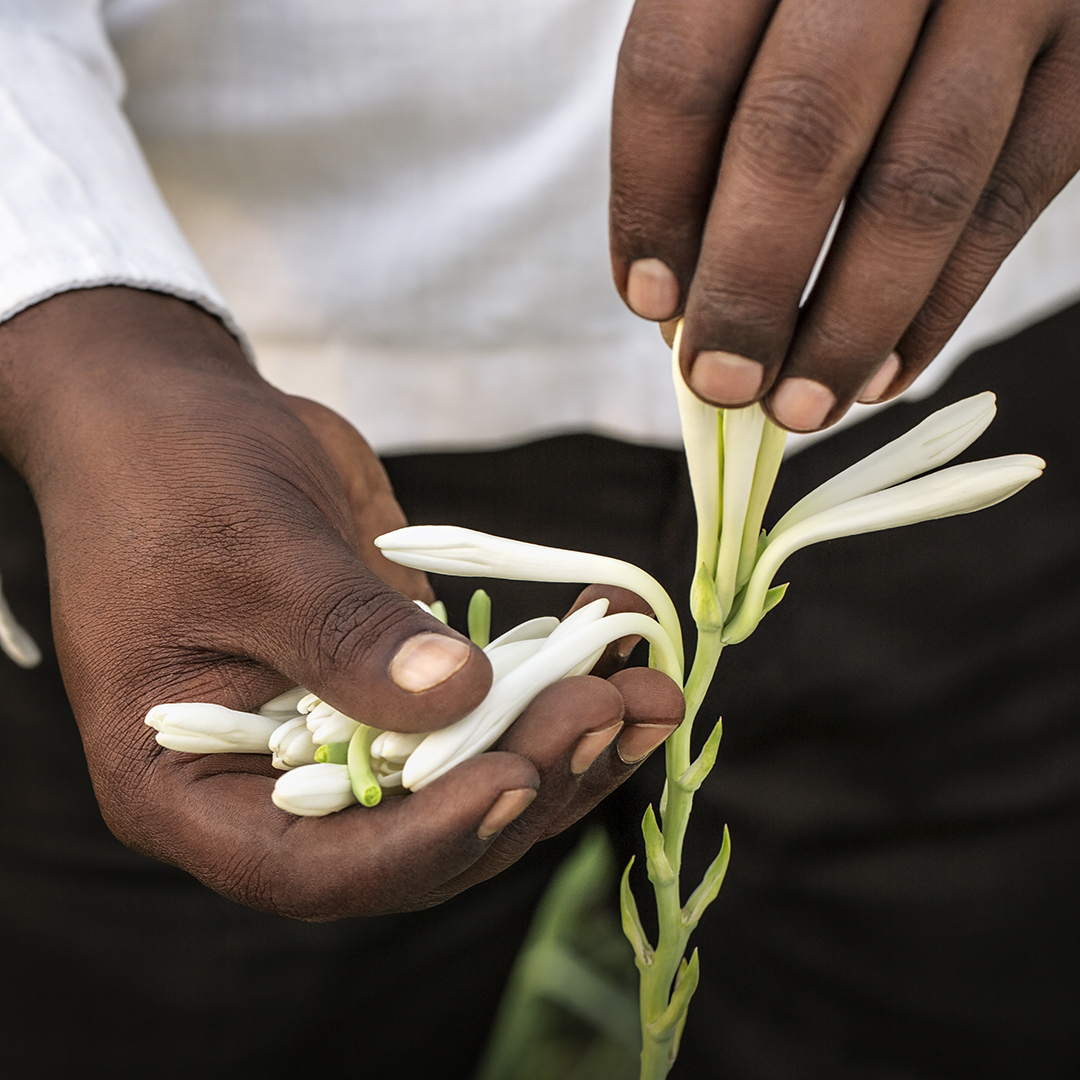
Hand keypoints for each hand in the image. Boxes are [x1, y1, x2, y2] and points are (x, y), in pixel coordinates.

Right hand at [0, 287, 681, 918]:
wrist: (175, 414)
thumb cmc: (172, 476)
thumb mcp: (254, 552)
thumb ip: (347, 634)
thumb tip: (459, 696)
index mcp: (186, 786)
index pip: (310, 865)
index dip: (421, 843)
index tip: (516, 778)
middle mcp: (269, 783)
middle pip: (413, 834)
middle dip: (526, 780)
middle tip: (612, 708)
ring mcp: (341, 734)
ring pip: (463, 778)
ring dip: (562, 741)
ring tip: (646, 685)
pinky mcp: (393, 681)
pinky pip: (477, 705)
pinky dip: (545, 681)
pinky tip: (612, 641)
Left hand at [610, 0, 1079, 430]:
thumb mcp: (756, 3)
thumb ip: (712, 118)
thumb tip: (681, 300)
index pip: (681, 70)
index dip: (652, 202)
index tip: (648, 302)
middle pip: (799, 134)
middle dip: (750, 287)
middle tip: (721, 382)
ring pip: (921, 185)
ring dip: (848, 325)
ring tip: (799, 408)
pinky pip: (1008, 202)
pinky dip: (937, 309)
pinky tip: (881, 375)